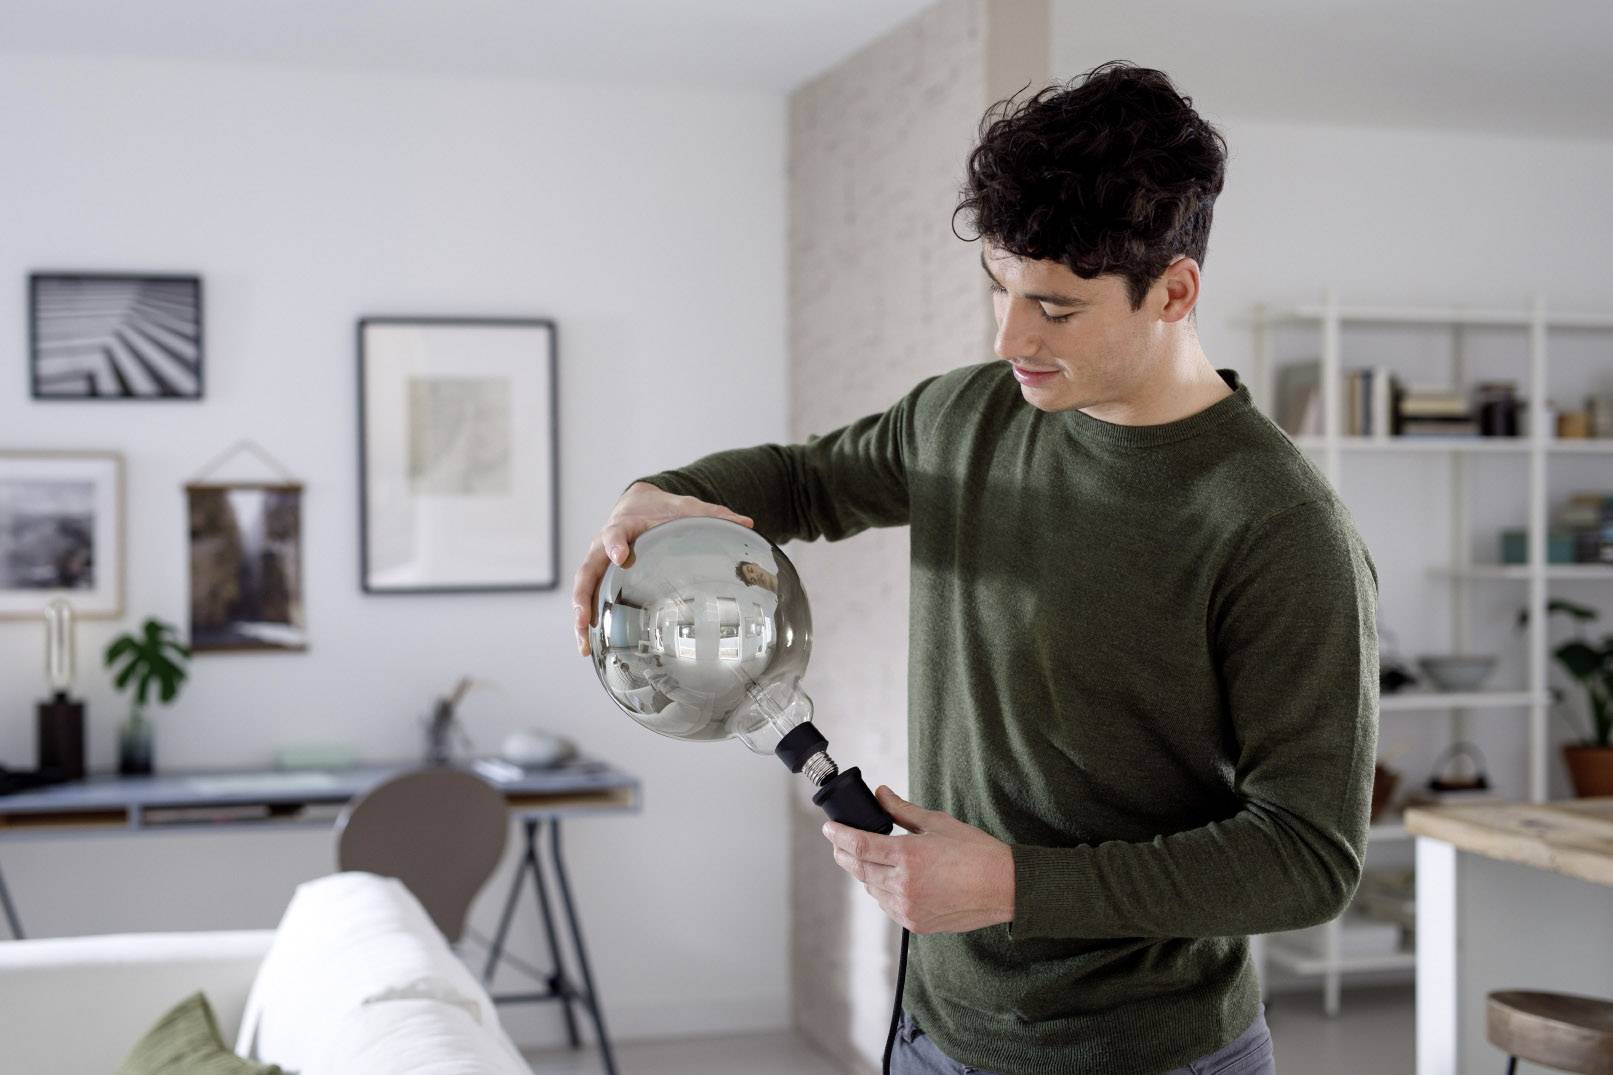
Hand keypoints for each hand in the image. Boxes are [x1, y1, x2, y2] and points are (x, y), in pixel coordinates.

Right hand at [571, 482, 753, 654]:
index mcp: (624, 526)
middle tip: (583, 617)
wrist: (638, 503)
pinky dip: (587, 622)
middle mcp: (603, 545)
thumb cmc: (662, 509)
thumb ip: (714, 514)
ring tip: (582, 645)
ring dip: (580, 616)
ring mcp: (597, 562)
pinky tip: (589, 648)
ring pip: (583, 589)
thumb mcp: (686, 507)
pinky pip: (589, 598)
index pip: (615, 533)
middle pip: (587, 569)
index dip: (614, 544)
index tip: (619, 556)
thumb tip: (748, 523)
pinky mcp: (598, 576)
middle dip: (582, 595)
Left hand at [821, 786, 1014, 934]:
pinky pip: (887, 906)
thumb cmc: (976, 852)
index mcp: (908, 857)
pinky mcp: (916, 924)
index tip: (829, 829)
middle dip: (844, 854)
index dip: (839, 836)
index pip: (859, 846)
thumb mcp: (937, 823)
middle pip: (859, 869)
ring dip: (865, 873)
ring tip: (868, 858)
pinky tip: (889, 880)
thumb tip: (880, 795)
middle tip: (838, 842)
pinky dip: (882, 891)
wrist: (1005, 888)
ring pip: (872, 889)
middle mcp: (904, 886)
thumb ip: (902, 811)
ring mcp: (908, 908)